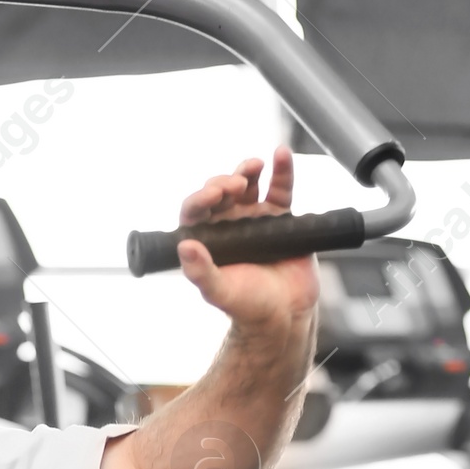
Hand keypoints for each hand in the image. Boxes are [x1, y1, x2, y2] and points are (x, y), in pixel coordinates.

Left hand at [175, 147, 318, 334]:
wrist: (285, 314)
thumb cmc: (249, 306)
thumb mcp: (220, 291)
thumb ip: (200, 271)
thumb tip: (184, 246)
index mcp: (208, 240)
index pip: (196, 211)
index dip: (202, 198)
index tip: (213, 194)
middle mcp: (228, 225)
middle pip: (221, 192)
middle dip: (225, 183)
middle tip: (235, 186)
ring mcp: (254, 219)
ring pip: (248, 185)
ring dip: (247, 171)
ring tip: (254, 166)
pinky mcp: (279, 217)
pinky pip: (280, 189)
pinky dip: (281, 170)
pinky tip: (282, 154)